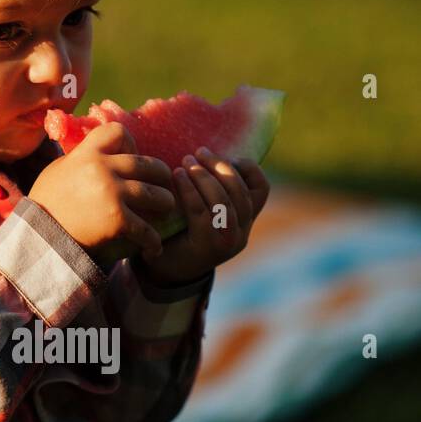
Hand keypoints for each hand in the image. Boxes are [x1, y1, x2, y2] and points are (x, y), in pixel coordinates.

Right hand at [28, 122, 176, 260]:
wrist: (37, 234)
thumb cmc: (47, 201)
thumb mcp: (60, 169)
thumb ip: (84, 158)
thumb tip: (105, 152)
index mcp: (87, 153)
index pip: (119, 131)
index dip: (130, 143)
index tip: (129, 158)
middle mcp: (102, 168)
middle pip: (150, 165)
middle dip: (160, 176)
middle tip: (161, 186)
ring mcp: (111, 193)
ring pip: (157, 195)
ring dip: (165, 205)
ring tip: (163, 212)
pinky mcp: (116, 220)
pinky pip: (147, 229)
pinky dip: (153, 240)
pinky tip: (153, 247)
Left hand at [136, 147, 271, 286]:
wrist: (161, 270)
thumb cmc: (177, 233)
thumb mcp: (201, 211)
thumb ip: (209, 190)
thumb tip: (203, 151)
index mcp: (244, 222)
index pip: (261, 190)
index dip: (248, 168)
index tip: (226, 154)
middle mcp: (241, 233)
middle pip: (241, 193)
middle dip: (221, 167)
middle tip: (199, 152)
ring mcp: (227, 242)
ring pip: (224, 202)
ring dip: (205, 177)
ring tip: (186, 161)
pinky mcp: (207, 247)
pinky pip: (201, 212)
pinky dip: (189, 190)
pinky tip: (177, 176)